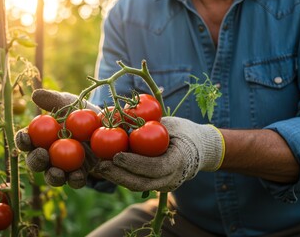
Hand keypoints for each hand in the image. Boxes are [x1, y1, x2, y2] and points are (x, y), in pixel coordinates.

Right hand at [14, 89, 99, 188]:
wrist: (107, 126)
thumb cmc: (82, 112)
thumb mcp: (70, 103)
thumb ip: (54, 100)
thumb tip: (35, 95)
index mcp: (40, 138)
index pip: (25, 140)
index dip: (21, 140)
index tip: (25, 137)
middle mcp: (47, 155)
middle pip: (35, 161)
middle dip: (36, 160)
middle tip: (42, 155)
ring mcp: (62, 167)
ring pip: (52, 176)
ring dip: (53, 177)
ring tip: (57, 173)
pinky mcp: (78, 175)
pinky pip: (74, 181)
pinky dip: (75, 180)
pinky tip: (78, 177)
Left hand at [94, 117, 224, 191]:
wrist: (200, 150)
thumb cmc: (183, 131)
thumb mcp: (170, 124)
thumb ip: (150, 124)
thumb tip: (122, 113)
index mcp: (179, 160)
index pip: (155, 167)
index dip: (135, 163)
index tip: (116, 156)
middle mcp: (172, 178)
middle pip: (142, 183)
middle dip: (119, 175)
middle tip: (100, 165)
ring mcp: (165, 186)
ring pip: (137, 186)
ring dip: (115, 178)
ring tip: (98, 168)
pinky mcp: (156, 186)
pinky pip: (137, 183)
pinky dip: (121, 177)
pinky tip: (106, 169)